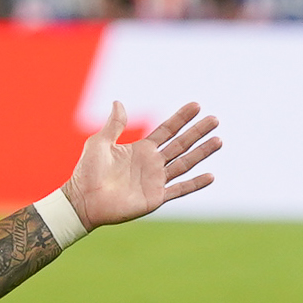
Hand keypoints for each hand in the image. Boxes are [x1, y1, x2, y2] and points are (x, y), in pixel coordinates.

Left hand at [62, 100, 218, 228]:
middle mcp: (152, 163)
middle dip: (197, 132)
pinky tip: (211, 176)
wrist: (83, 200)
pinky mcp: (155, 197)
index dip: (181, 118)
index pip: (166, 130)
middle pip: (180, 144)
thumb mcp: (99, 143)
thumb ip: (113, 125)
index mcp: (141, 149)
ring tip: (219, 140)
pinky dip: (195, 184)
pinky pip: (179, 189)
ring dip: (202, 153)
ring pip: (185, 163)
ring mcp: (155, 180)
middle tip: (215, 119)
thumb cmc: (87, 172)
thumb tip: (118, 102)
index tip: (196, 105)